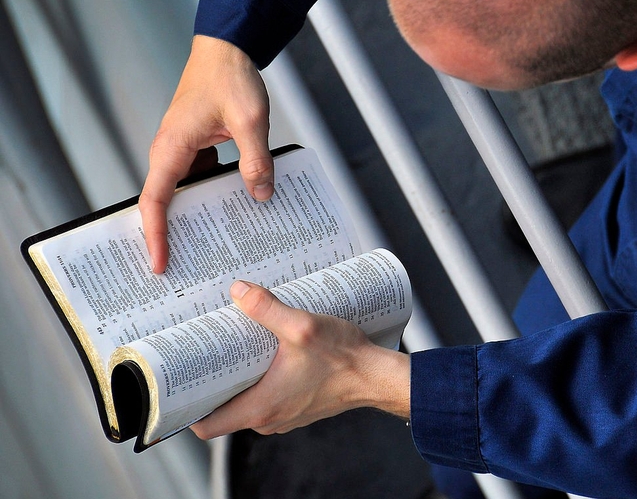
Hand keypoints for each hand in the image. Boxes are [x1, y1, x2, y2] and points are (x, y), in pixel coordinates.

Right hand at [140, 35, 273, 273]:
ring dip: (194, 217)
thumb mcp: (250, 122)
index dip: (155, 235)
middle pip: (163, 202)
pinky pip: (198, 179)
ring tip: (210, 248)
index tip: (159, 263)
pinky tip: (233, 210)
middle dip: (170, 236)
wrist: (227, 52)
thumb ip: (256, 161)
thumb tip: (261, 196)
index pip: (155, 200)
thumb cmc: (229, 77)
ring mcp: (183, 150)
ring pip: (182, 192)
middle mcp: (170, 151)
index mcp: (173, 147)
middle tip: (182, 269)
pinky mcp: (196, 147)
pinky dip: (210, 196)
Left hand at [190, 281, 410, 438]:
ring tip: (234, 347)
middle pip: (223, 410)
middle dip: (211, 384)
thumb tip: (237, 290)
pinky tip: (266, 353)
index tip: (178, 383)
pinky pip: (268, 398)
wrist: (378, 376)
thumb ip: (267, 308)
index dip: (185, 408)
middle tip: (204, 352)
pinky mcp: (299, 406)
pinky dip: (260, 380)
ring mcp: (285, 415)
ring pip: (246, 403)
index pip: (205, 426)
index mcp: (261, 407)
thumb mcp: (302, 327)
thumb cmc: (345, 360)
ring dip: (238, 379)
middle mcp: (270, 418)